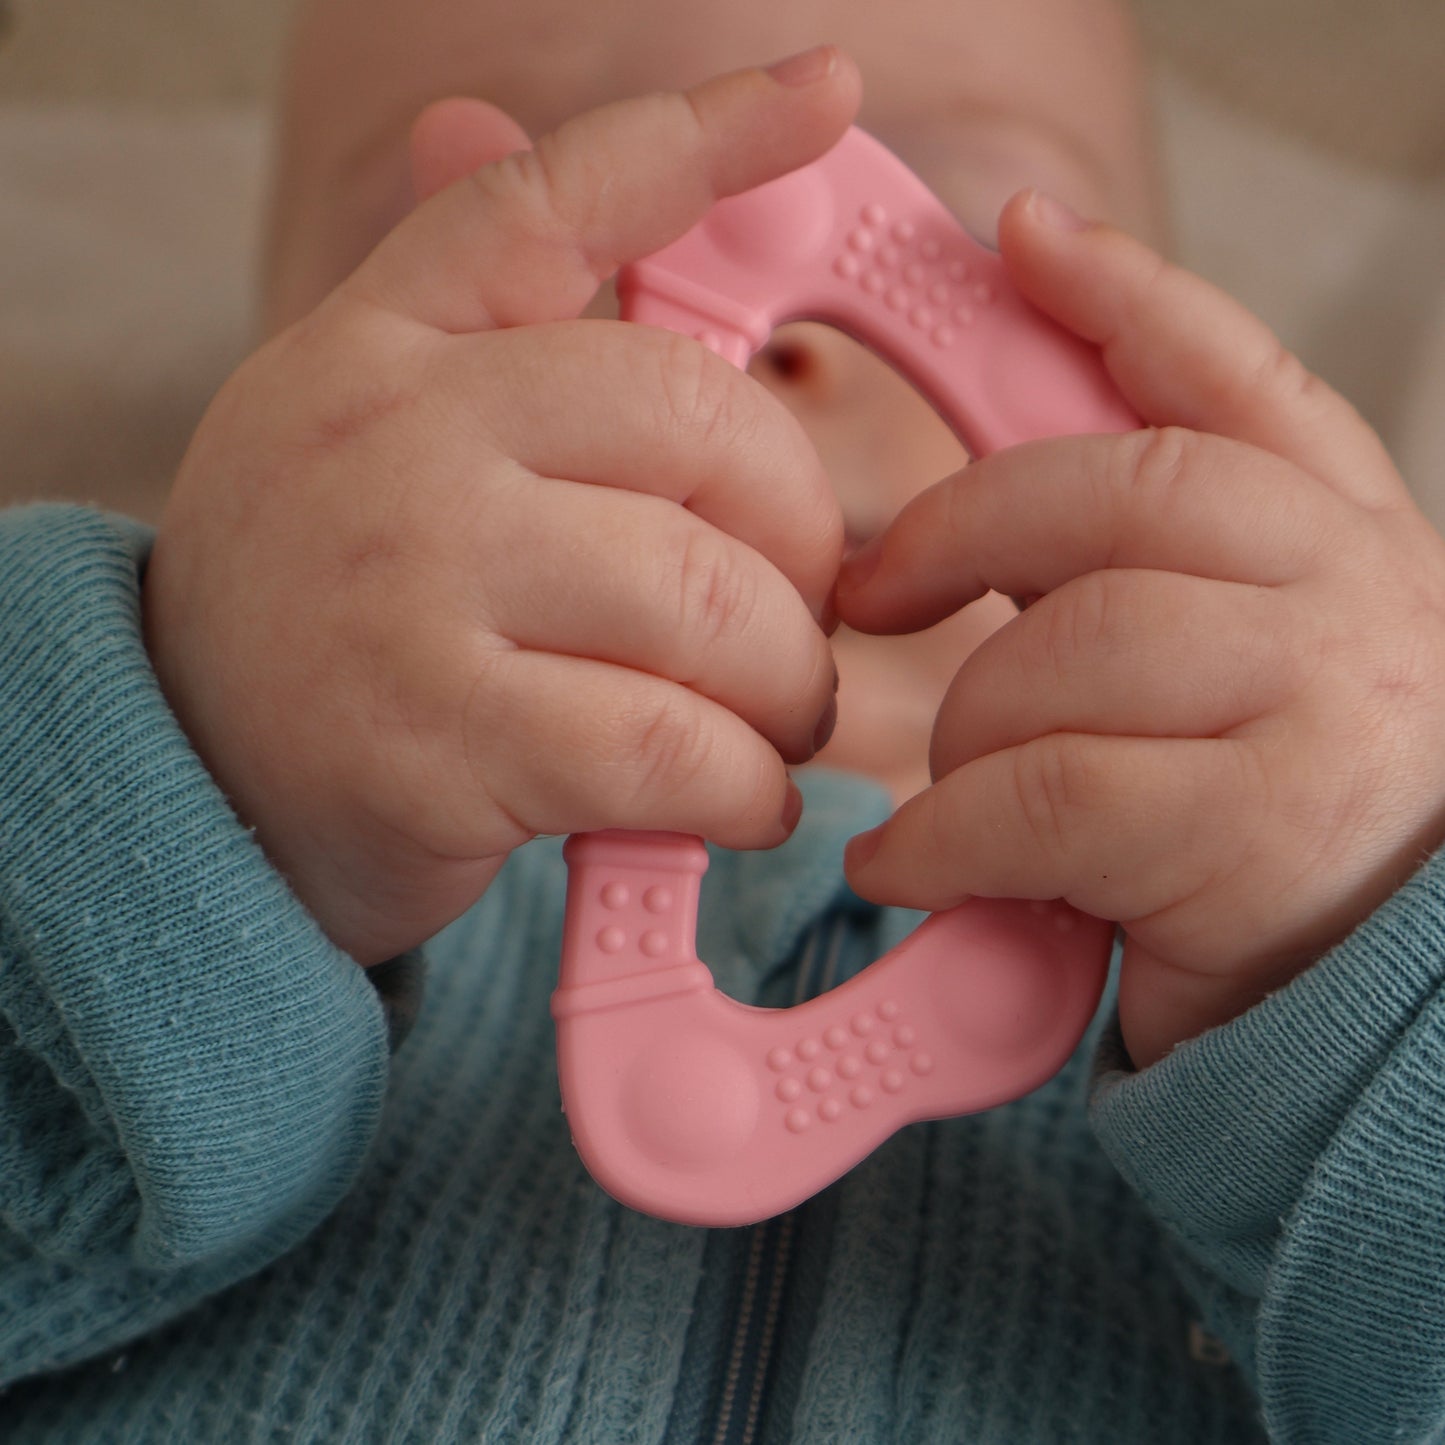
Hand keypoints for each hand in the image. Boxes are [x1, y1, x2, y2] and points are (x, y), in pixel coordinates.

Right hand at [143, 52, 858, 963]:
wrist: (191, 779)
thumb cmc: (328, 602)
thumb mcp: (363, 426)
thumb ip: (456, 309)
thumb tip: (468, 119)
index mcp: (391, 346)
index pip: (552, 200)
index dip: (706, 134)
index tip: (827, 85)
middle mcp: (396, 439)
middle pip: (705, 430)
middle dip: (806, 542)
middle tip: (808, 618)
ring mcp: (410, 588)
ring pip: (712, 604)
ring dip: (791, 686)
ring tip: (779, 721)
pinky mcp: (436, 746)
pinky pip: (669, 750)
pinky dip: (746, 787)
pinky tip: (744, 799)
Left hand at [836, 190, 1444, 1067]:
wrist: (1367, 1012)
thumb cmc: (1257, 836)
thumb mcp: (1218, 684)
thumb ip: (1135, 587)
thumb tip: (961, 533)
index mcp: (1340, 540)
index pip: (1234, 381)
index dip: (1126, 298)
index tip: (1024, 238)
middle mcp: (1352, 594)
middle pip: (1121, 492)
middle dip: (960, 532)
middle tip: (871, 591)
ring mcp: (1321, 702)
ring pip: (1068, 648)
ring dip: (966, 725)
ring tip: (946, 792)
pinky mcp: (1260, 825)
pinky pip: (1046, 791)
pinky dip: (945, 833)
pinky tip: (907, 867)